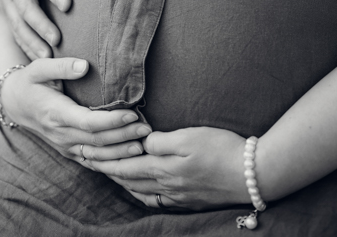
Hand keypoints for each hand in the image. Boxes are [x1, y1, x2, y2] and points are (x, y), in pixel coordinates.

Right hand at [0, 0, 72, 58]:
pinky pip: (14, 32)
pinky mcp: (6, 12)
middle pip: (26, 6)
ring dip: (32, 41)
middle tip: (57, 39)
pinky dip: (25, 47)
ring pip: (18, 24)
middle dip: (41, 24)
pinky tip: (39, 61)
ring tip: (48, 57)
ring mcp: (8, 0)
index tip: (67, 5)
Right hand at [0, 57, 151, 160]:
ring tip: (143, 145)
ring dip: (120, 153)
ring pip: (96, 155)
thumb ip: (61, 66)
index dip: (111, 121)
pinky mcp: (68, 151)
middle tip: (147, 129)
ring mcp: (64, 145)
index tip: (132, 114)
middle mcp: (60, 134)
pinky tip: (127, 160)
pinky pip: (91, 161)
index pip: (87, 122)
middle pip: (96, 140)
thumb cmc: (30, 81)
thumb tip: (84, 66)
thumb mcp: (39, 67)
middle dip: (123, 136)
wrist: (16, 103)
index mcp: (55, 113)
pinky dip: (109, 163)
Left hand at [82, 126, 247, 210]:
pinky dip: (140, 193)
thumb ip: (160, 141)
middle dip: (104, 168)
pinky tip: (138, 190)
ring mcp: (178, 196)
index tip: (83, 150)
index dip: (101, 157)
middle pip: (127, 178)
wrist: (253, 175)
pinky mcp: (189, 200)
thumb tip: (140, 142)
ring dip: (119, 180)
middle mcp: (166, 186)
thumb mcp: (189, 137)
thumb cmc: (221, 149)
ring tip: (105, 172)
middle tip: (85, 159)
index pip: (123, 164)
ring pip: (139, 190)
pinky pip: (155, 199)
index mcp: (163, 168)